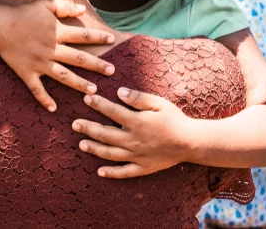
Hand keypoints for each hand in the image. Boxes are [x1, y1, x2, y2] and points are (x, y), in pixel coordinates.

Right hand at [0, 0, 115, 111]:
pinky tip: (54, 109)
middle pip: (78, 59)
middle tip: (112, 71)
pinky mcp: (27, 73)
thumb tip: (83, 10)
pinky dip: (44, 100)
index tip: (113, 41)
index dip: (99, 38)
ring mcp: (39, 63)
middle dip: (96, 65)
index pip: (82, 36)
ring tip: (93, 91)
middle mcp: (51, 49)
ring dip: (79, 84)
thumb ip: (65, 6)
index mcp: (57, 32)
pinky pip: (37, 89)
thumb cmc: (23, 13)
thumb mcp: (45, 5)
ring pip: (63, 76)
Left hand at [72, 88, 195, 178]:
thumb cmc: (175, 119)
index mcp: (137, 122)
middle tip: (74, 124)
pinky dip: (111, 173)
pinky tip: (99, 171)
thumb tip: (120, 93)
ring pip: (110, 153)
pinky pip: (124, 172)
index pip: (112, 112)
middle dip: (88, 128)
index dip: (98, 105)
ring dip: (94, 149)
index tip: (87, 98)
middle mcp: (133, 140)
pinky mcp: (142, 167)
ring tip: (81, 144)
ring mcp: (136, 156)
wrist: (190, 142)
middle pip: (105, 134)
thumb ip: (139, 98)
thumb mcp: (159, 103)